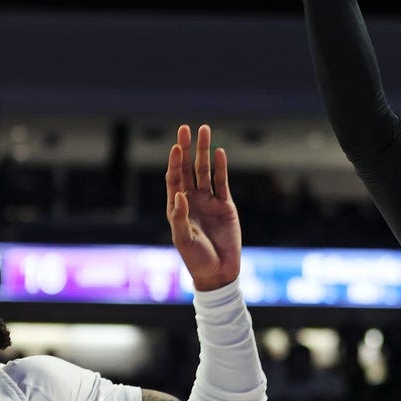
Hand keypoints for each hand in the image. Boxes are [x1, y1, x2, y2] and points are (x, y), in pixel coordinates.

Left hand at [166, 123, 241, 290]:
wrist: (219, 271)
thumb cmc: (196, 259)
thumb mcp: (183, 240)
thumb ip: (180, 218)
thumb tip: (180, 194)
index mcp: (177, 207)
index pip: (174, 178)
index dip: (176, 162)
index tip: (177, 147)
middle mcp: (191, 200)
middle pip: (189, 169)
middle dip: (187, 149)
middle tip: (185, 128)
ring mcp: (209, 201)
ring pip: (206, 171)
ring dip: (205, 152)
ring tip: (205, 131)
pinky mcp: (225, 205)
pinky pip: (222, 182)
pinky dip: (221, 168)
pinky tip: (220, 153)